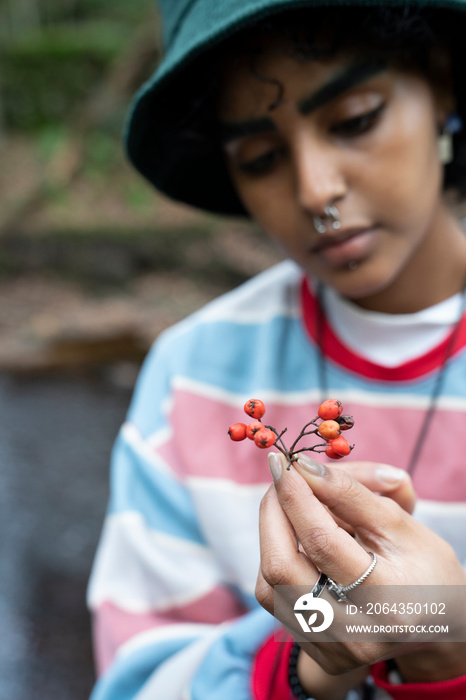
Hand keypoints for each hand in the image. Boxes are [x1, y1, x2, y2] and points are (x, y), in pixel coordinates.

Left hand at [256, 452, 465, 681]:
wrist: (435, 621)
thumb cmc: (422, 565)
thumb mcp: (399, 524)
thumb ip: (351, 494)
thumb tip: (304, 467)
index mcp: (387, 600)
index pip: (322, 541)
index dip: (296, 495)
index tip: (285, 462)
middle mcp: (354, 633)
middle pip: (282, 566)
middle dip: (274, 511)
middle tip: (281, 477)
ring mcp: (330, 647)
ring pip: (269, 583)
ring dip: (271, 531)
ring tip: (289, 502)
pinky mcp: (312, 648)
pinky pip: (272, 597)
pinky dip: (275, 556)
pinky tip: (292, 536)